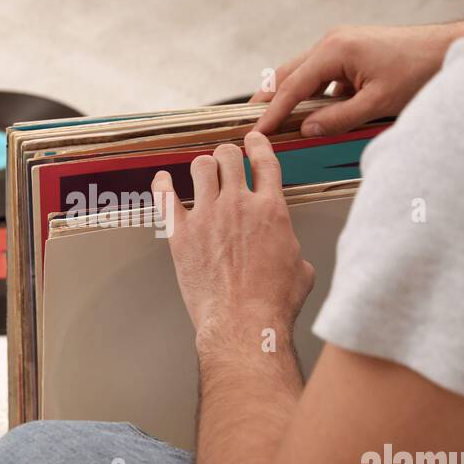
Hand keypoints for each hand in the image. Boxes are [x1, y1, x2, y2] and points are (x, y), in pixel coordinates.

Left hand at [151, 133, 313, 349]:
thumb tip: (290, 254)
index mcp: (271, 210)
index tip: (253, 140)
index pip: (265, 162)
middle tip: (226, 159)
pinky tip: (162, 181)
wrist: (244, 322)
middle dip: (227, 154)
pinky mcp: (181, 234)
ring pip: (200, 167)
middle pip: (229, 157)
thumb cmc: (273, 303)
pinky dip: (162, 185)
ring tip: (202, 172)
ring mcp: (207, 217)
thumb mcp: (301, 270)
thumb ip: (292, 249)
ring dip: (202, 166)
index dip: (258, 145)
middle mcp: (239, 205)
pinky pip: (165, 197)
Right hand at [251, 19, 463, 135]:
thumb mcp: (378, 102)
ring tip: (274, 121)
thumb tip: (307, 130)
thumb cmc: (418, 70)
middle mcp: (331, 41)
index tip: (257, 131)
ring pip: (303, 74)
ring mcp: (339, 44)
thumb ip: (340, 118)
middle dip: (268, 100)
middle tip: (251, 123)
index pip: (292, 86)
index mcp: (334, 49)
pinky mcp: (349, 52)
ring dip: (290, 96)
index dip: (272, 112)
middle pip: (287, 74)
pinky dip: (312, 94)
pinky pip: (321, 75)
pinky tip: (313, 114)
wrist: (445, 49)